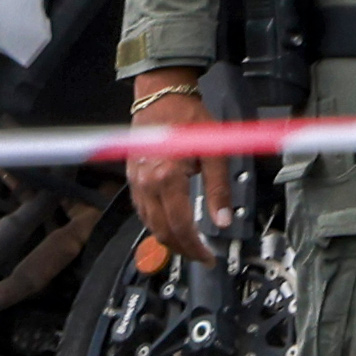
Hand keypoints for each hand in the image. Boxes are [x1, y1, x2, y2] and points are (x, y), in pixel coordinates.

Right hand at [126, 77, 221, 252]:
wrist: (162, 98)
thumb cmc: (189, 119)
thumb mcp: (216, 153)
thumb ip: (219, 189)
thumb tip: (223, 220)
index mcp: (167, 177)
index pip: (180, 225)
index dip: (195, 247)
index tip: (208, 257)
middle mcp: (146, 183)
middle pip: (161, 231)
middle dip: (182, 249)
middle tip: (201, 257)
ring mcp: (136, 182)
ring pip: (149, 224)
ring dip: (168, 240)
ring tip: (190, 246)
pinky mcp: (133, 178)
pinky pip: (142, 211)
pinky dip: (157, 224)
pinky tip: (171, 226)